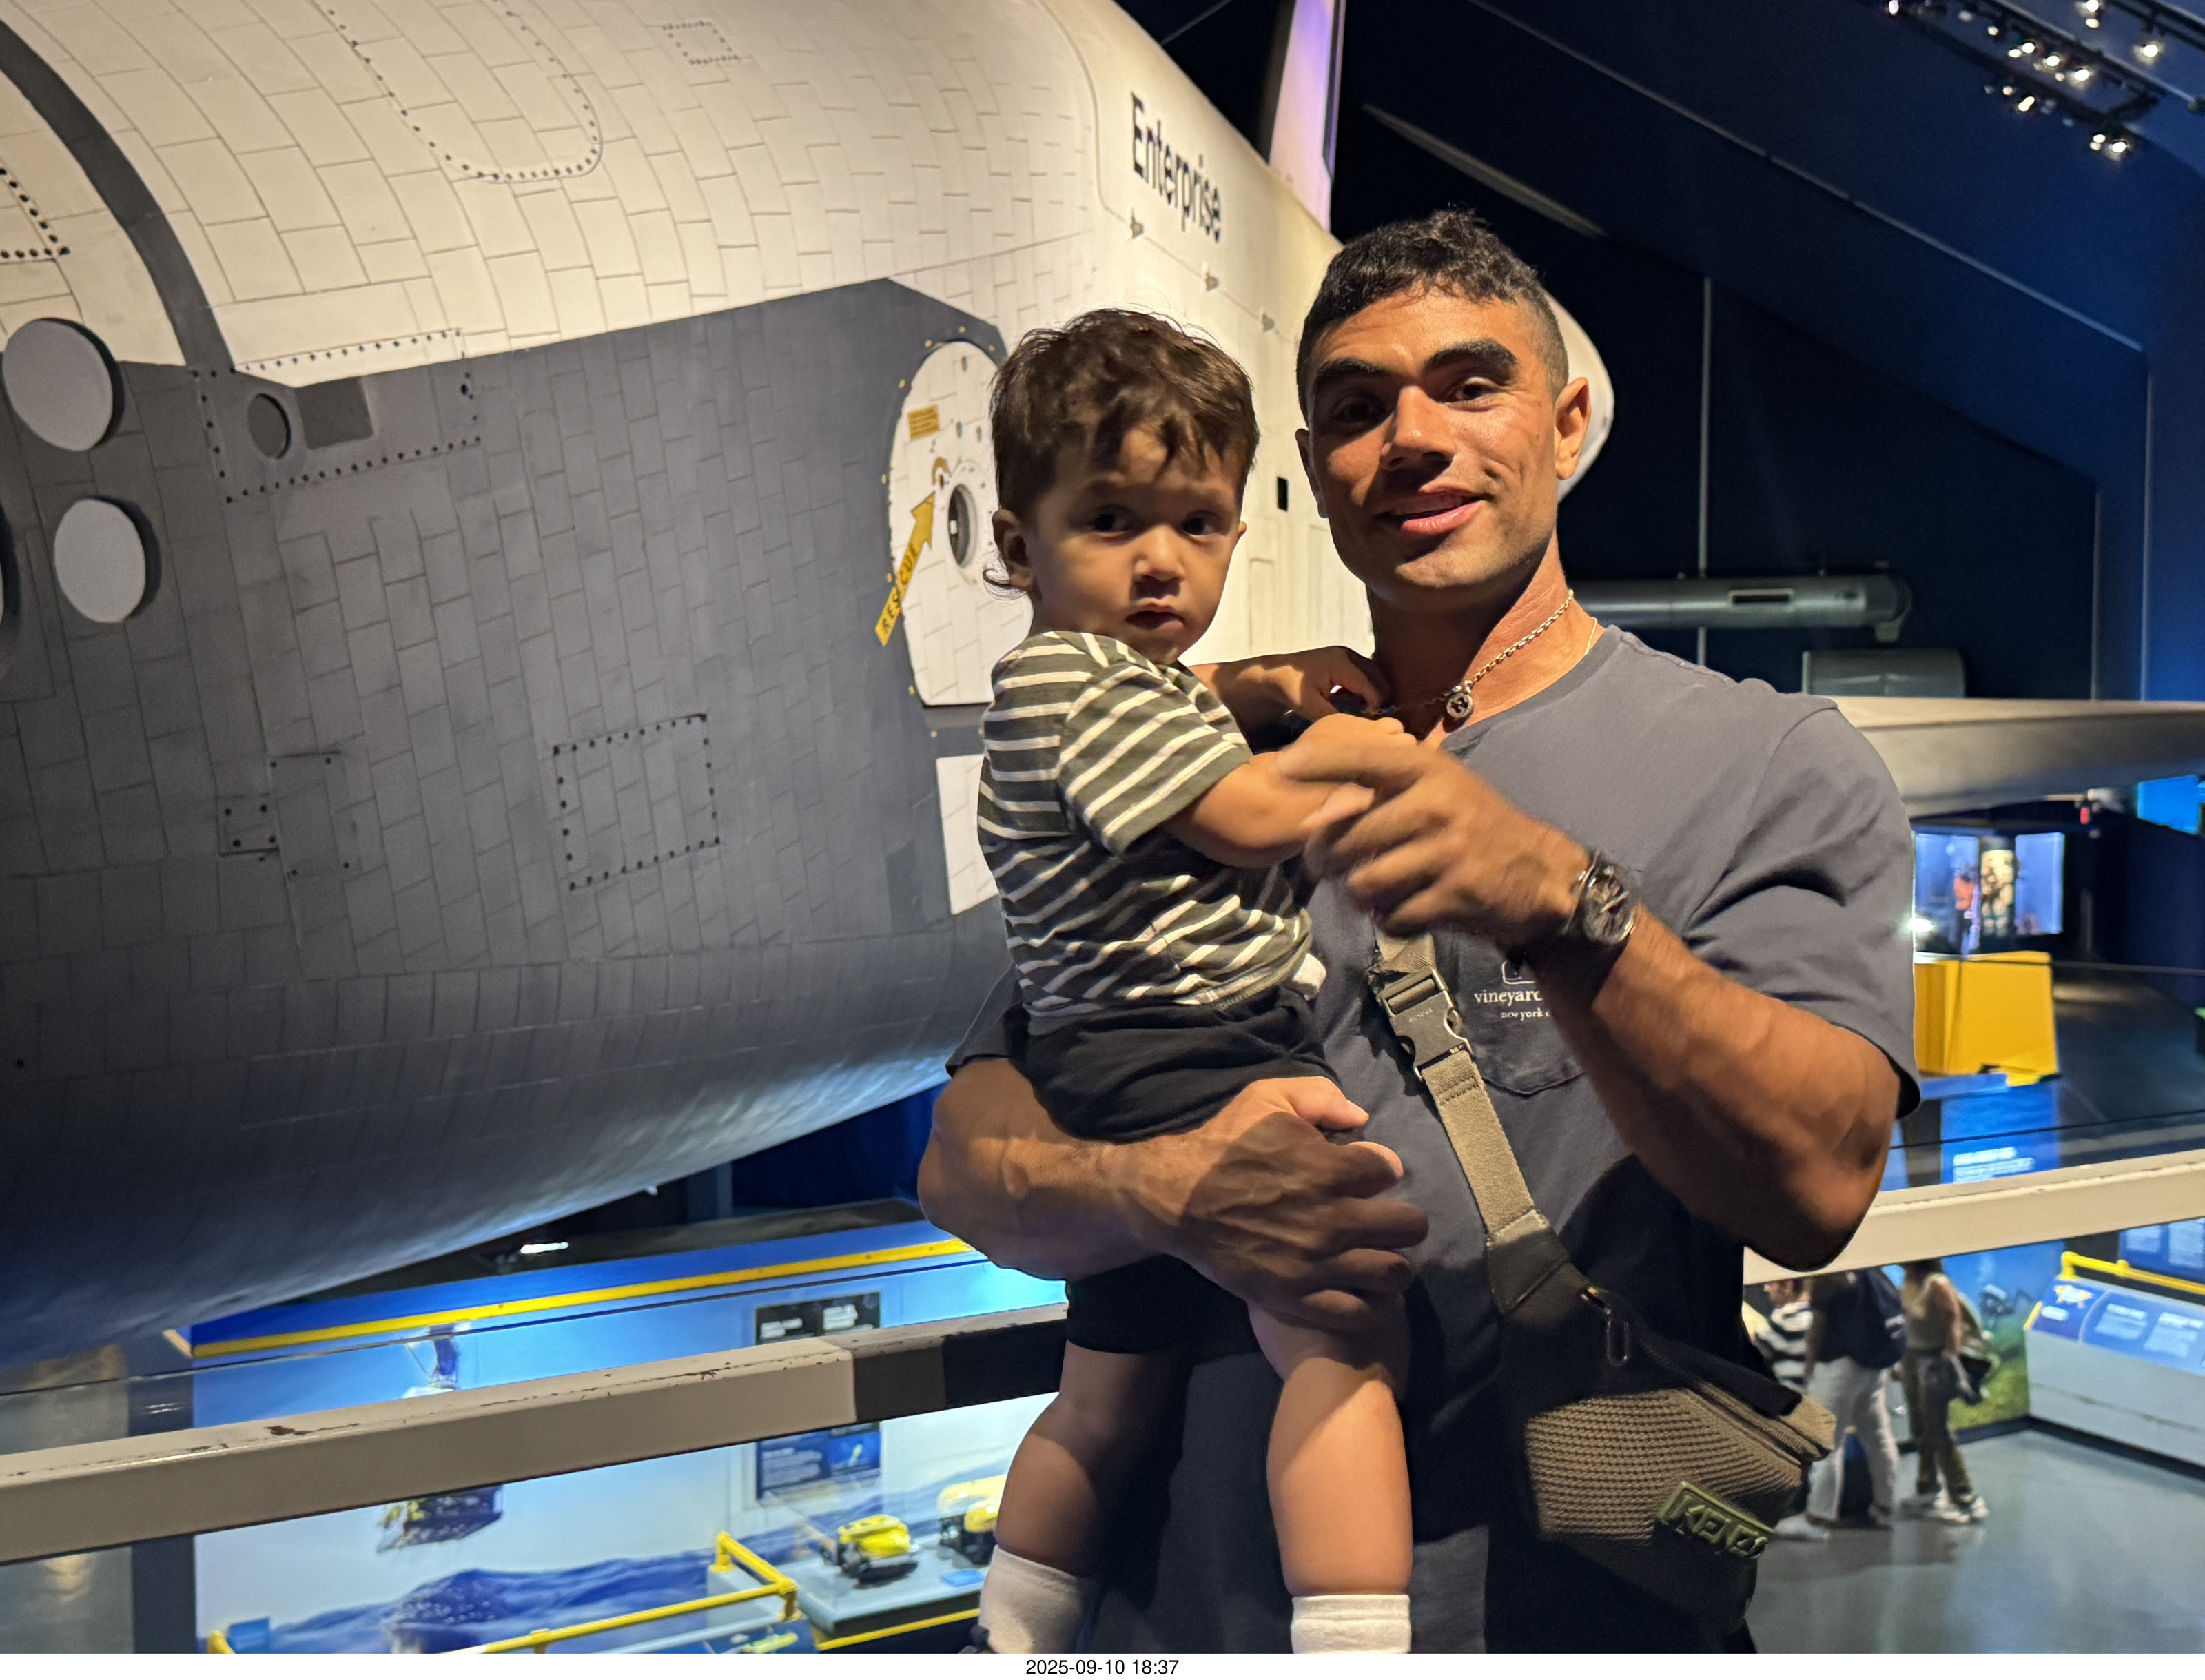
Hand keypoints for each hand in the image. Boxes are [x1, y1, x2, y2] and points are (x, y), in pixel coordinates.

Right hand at [1129, 1077, 1428, 1331]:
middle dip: (1401, 1217)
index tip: (1366, 1172)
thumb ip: (1321, 1095)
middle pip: (1408, 1226)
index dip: (1381, 1168)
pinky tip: (1365, 1290)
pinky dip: (1371, 1304)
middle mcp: (1331, 1219)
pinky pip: (1356, 1311)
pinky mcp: (1296, 1296)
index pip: (1390, 1171)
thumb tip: (1361, 1117)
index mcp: (1329, 1169)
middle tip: (1385, 1218)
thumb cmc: (1222, 1144)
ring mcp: (1316, 1263)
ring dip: (1394, 1262)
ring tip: (1381, 1256)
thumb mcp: (1267, 1097)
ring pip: (1393, 1273)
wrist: (1175, 1199)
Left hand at [1195, 645, 1387, 730]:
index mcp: (1342, 663)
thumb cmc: (1288, 689)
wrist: (1271, 675)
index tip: (1372, 724)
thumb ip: (1333, 716)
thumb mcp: (1309, 705)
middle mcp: (1348, 654)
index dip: (1375, 707)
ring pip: (1373, 676)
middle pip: (1377, 679)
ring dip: (1372, 694)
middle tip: (1373, 721)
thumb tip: (1355, 728)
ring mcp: (1346, 655)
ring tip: (1366, 714)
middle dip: (1378, 699)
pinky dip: (1364, 689)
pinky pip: (1363, 675)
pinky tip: (1356, 705)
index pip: (1371, 687)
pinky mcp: (1343, 659)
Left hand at [1277, 725, 1586, 948]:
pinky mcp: (1455, 894)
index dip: (1316, 764)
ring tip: (1370, 889)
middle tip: (1326, 866)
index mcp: (1428, 771)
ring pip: (1364, 882)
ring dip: (1358, 894)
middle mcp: (1436, 804)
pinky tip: (1404, 909)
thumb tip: (1311, 819)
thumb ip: (1382, 793)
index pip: (1361, 760)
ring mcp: (1447, 850)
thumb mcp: (1438, 789)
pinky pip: (1392, 916)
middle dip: (1326, 860)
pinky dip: (1389, 920)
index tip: (1279, 766)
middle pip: (1346, 838)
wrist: (1540, 874)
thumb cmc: (1473, 826)